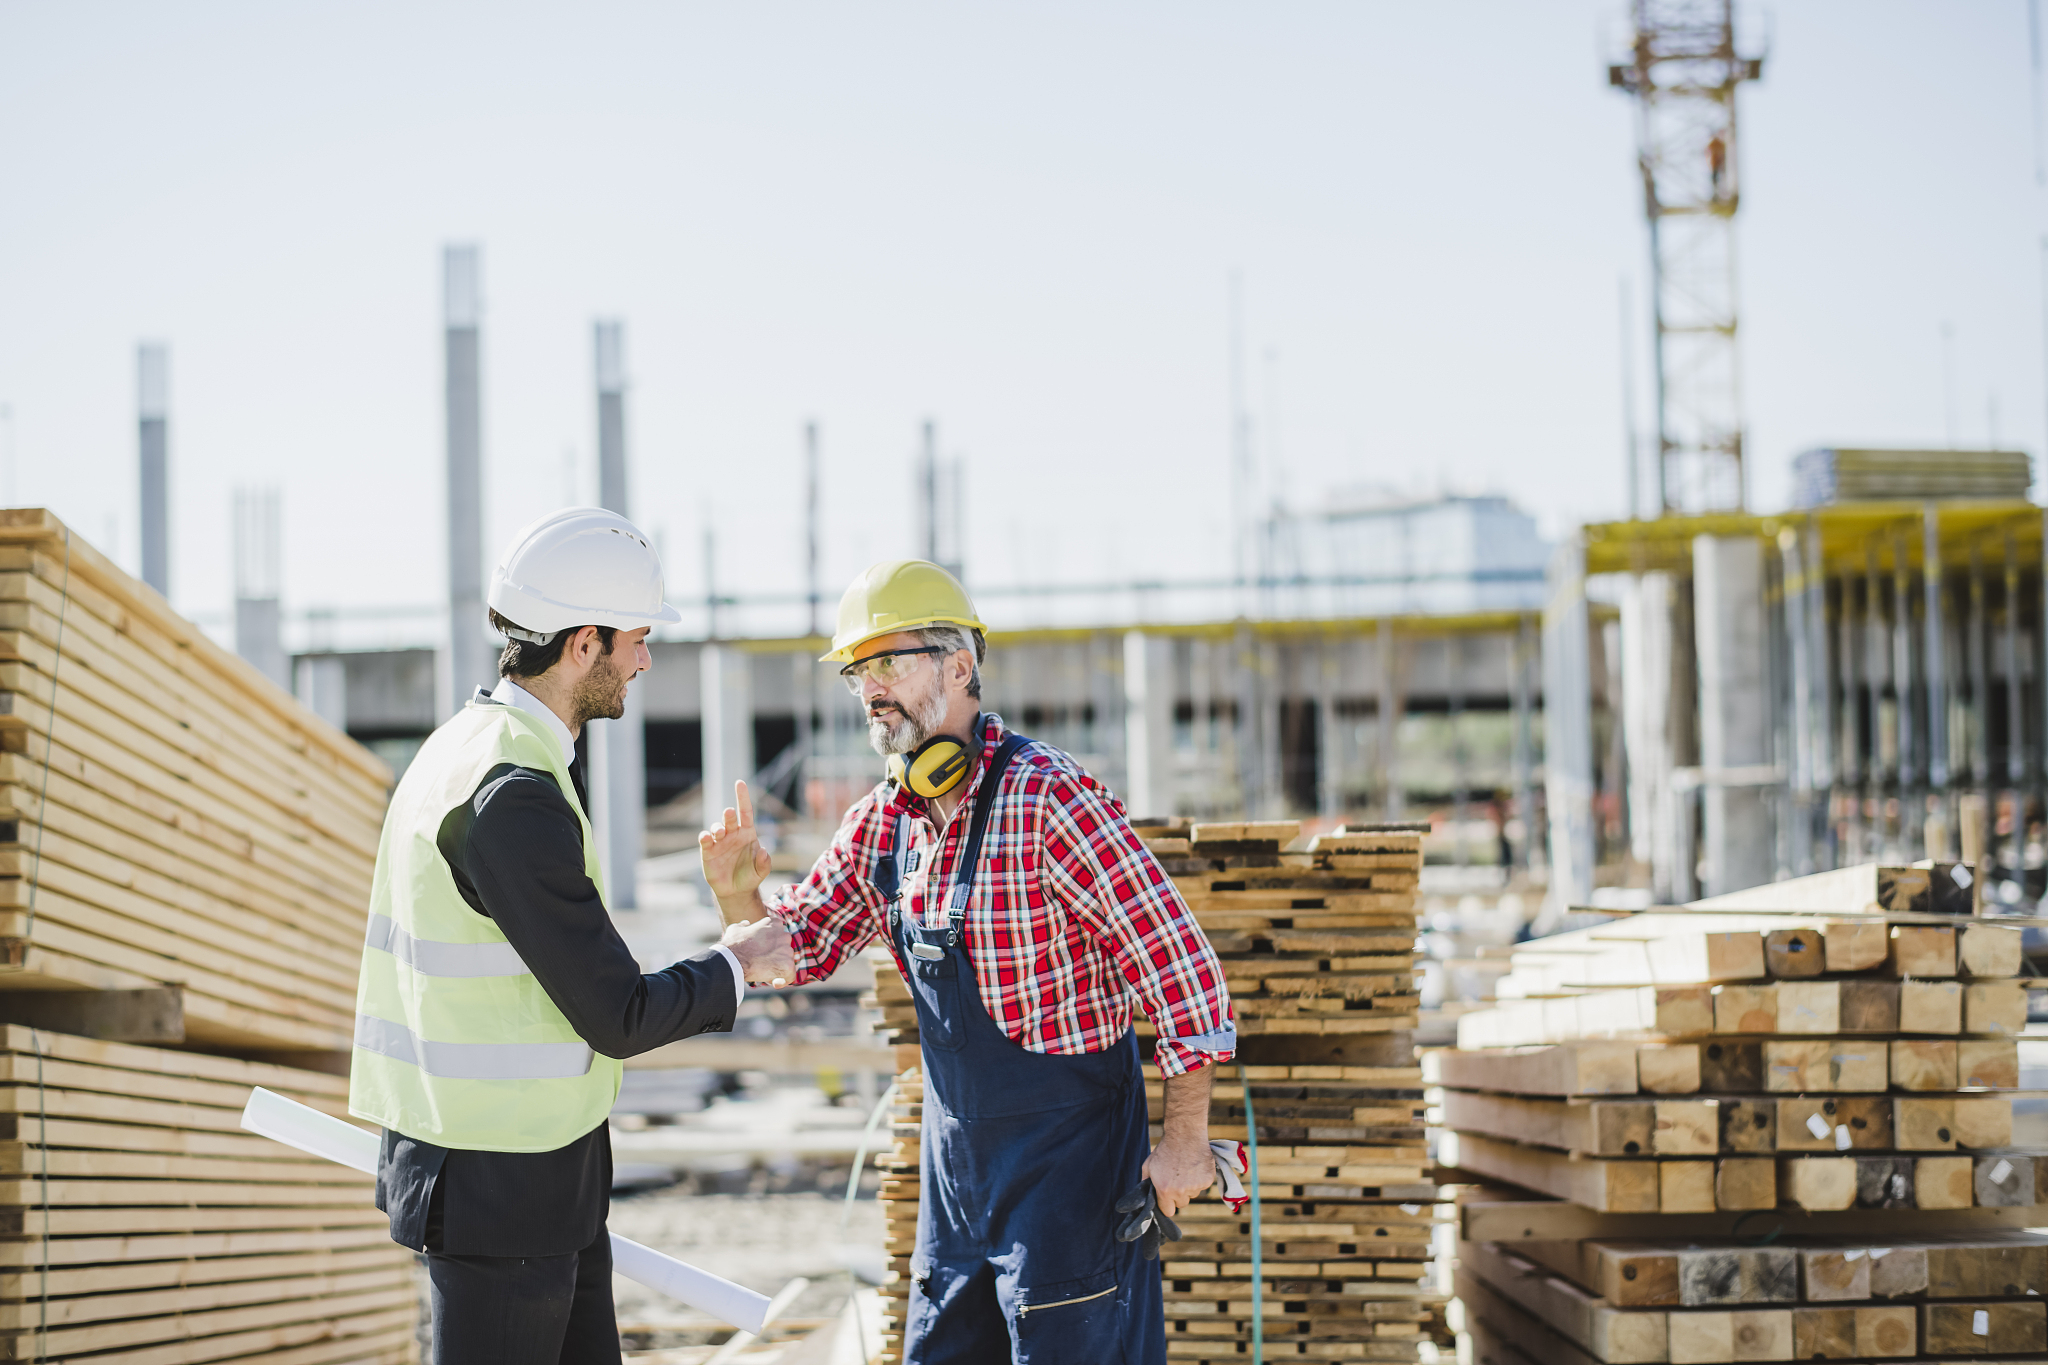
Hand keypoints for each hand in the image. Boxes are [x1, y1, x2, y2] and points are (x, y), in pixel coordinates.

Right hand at [700, 781, 771, 903]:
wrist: (736, 891)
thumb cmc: (750, 876)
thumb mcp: (761, 872)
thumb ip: (764, 863)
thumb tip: (764, 851)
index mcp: (747, 833)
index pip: (746, 812)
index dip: (743, 797)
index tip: (740, 783)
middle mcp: (732, 834)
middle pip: (730, 819)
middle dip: (729, 814)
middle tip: (729, 813)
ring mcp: (719, 842)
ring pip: (716, 828)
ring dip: (717, 827)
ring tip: (719, 832)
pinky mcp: (708, 852)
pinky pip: (705, 841)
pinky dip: (704, 837)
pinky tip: (706, 837)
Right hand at [722, 916, 795, 987]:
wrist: (732, 960)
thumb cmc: (732, 945)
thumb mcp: (736, 929)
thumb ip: (744, 926)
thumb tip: (746, 924)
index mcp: (774, 924)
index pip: (779, 935)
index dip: (771, 945)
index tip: (763, 952)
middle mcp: (784, 935)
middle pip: (785, 949)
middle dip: (776, 956)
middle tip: (763, 964)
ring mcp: (787, 950)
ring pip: (787, 962)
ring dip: (778, 968)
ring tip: (764, 973)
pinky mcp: (787, 965)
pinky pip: (790, 975)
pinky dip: (783, 980)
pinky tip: (774, 983)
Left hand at [1141, 1135, 1215, 1217]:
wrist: (1184, 1134)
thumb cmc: (1165, 1149)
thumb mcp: (1148, 1166)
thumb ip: (1145, 1183)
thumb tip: (1144, 1196)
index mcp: (1165, 1190)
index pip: (1168, 1211)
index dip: (1166, 1205)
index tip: (1166, 1198)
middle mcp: (1181, 1191)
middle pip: (1181, 1204)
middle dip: (1178, 1195)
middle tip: (1175, 1179)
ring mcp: (1196, 1186)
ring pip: (1192, 1194)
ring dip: (1189, 1187)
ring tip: (1185, 1170)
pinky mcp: (1207, 1180)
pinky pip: (1202, 1186)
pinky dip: (1199, 1180)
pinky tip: (1194, 1166)